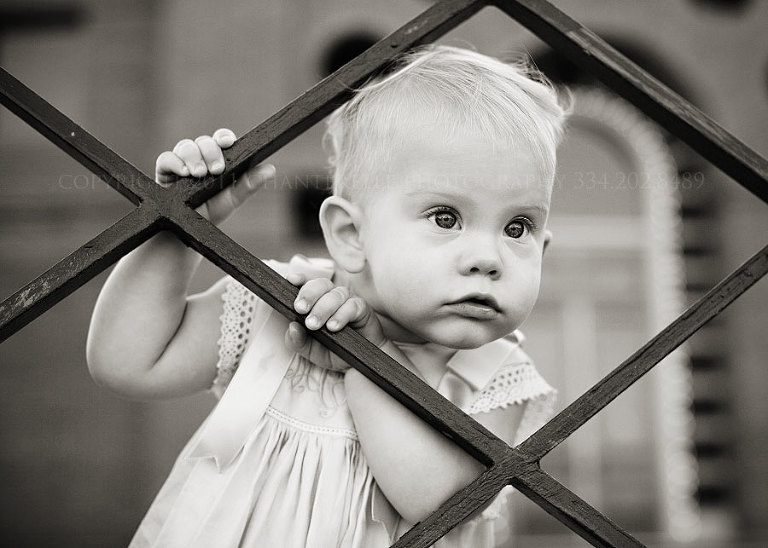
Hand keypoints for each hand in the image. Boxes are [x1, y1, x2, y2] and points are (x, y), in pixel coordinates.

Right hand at [155, 128, 274, 224]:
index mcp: (217, 159)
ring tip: (198, 173)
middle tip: (216, 170)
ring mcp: (181, 162)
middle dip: (210, 152)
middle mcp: (199, 157)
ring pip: (185, 146)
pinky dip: (175, 162)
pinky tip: (183, 172)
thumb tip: (271, 170)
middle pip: (203, 141)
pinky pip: (166, 158)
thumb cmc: (212, 212)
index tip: (228, 142)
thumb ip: (249, 184)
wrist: (188, 232)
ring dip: (193, 157)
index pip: (220, 141)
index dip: (224, 137)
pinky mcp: (165, 171)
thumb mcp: (232, 199)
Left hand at [285, 277, 385, 371]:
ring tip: (314, 325)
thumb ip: (297, 340)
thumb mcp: (310, 350)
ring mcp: (348, 300)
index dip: (300, 279)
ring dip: (322, 309)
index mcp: (317, 300)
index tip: (291, 280)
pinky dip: (341, 315)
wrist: (358, 362)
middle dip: (308, 295)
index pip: (308, 284)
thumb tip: (292, 327)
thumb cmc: (334, 350)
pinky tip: (333, 327)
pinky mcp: (362, 308)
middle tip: (300, 309)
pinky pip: (352, 306)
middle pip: (321, 284)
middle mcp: (332, 297)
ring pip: (335, 295)